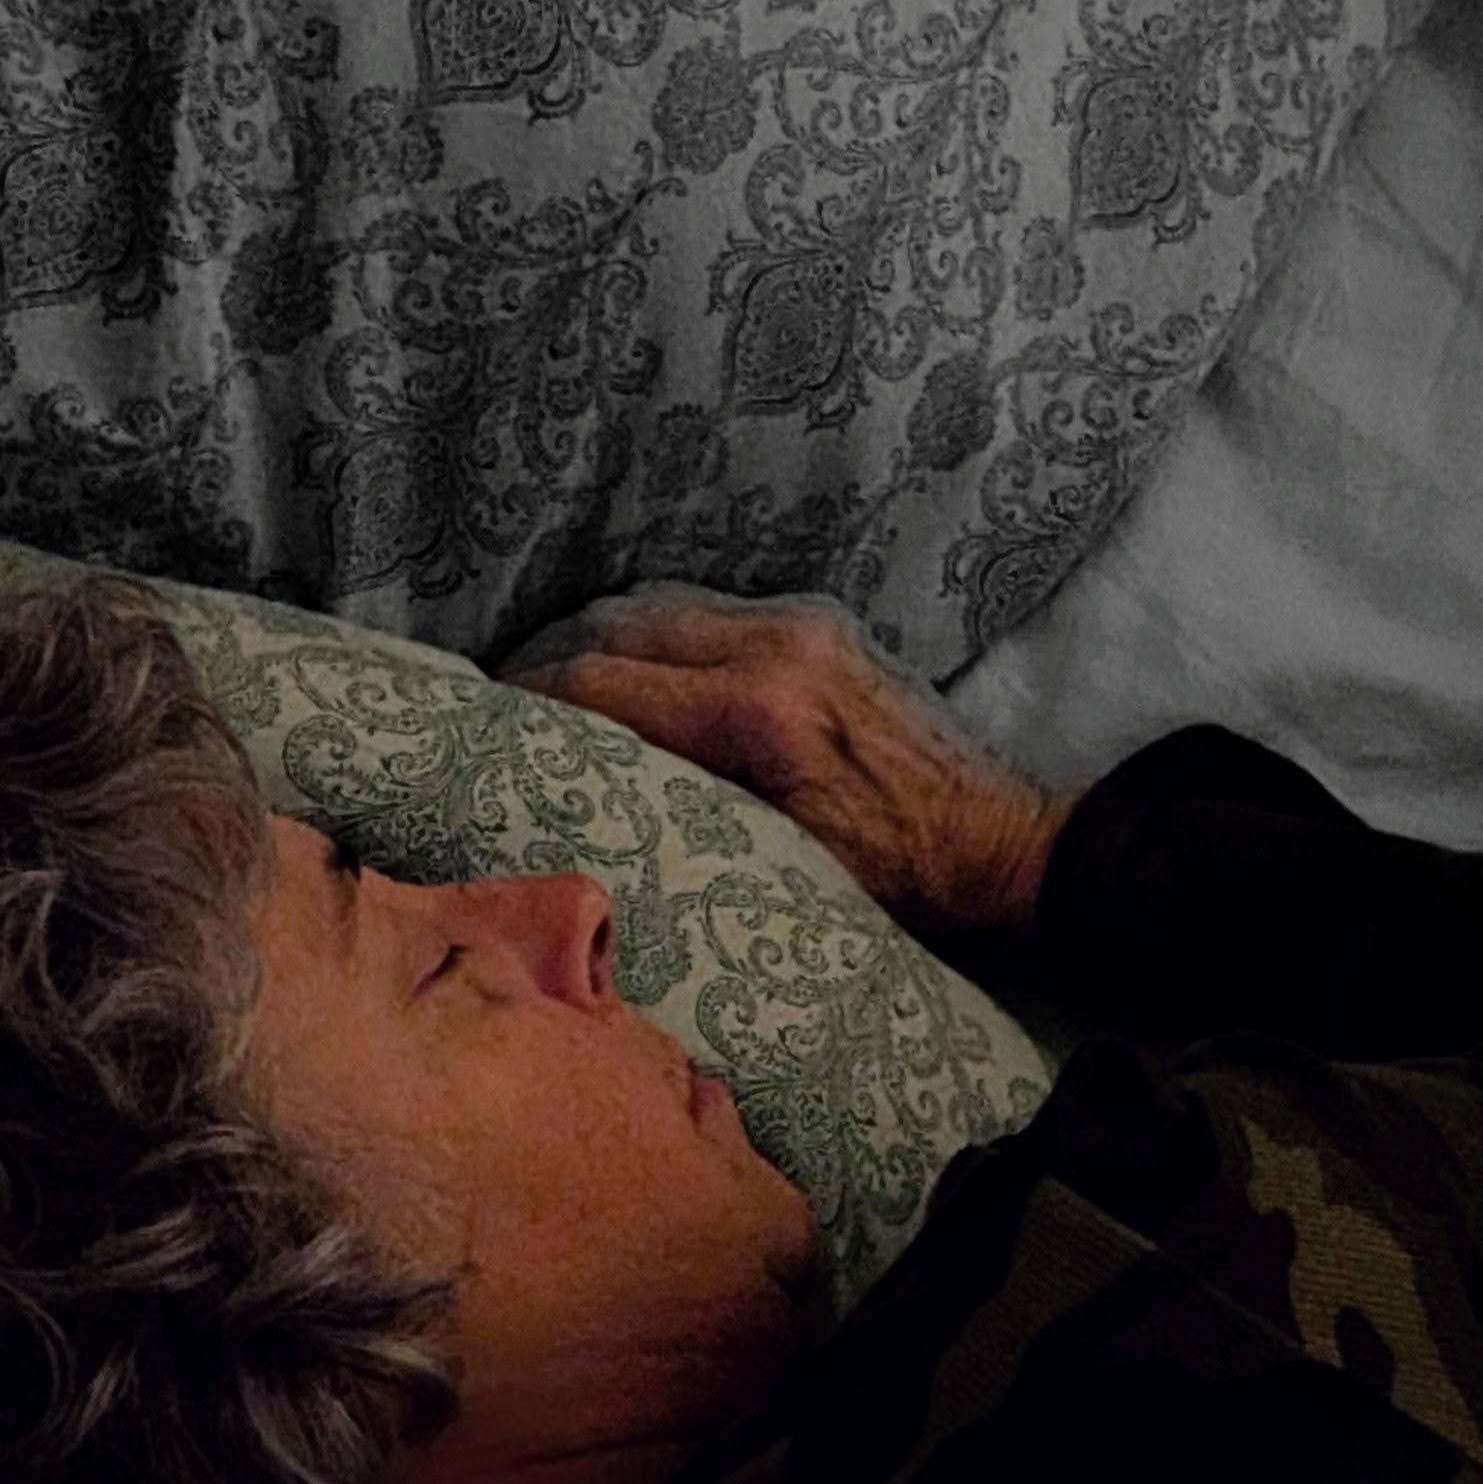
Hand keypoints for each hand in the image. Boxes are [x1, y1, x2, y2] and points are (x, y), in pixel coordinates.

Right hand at [498, 585, 1075, 943]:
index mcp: (760, 708)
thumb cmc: (891, 877)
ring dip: (600, 639)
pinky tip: (630, 673)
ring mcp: (803, 625)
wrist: (996, 844)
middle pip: (622, 624)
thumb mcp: (774, 861)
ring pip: (661, 606)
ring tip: (550, 683)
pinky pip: (709, 612)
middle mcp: (777, 645)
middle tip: (501, 701)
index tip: (486, 724)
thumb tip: (581, 790)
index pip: (605, 680)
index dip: (531, 699)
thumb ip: (681, 809)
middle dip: (551, 658)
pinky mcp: (821, 627)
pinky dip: (655, 636)